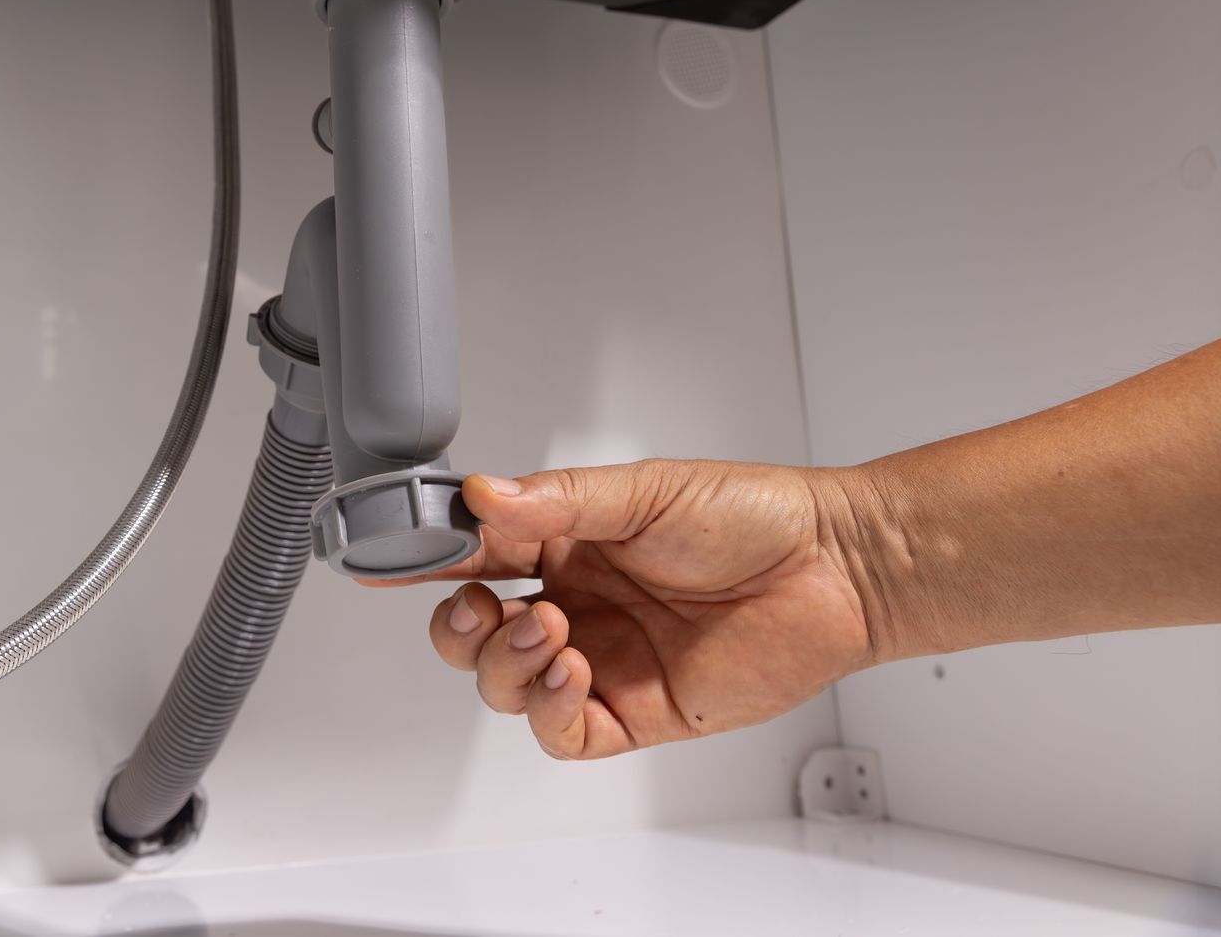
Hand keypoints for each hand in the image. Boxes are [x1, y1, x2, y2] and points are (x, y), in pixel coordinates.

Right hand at [380, 461, 878, 759]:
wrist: (835, 569)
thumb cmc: (754, 518)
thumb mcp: (645, 490)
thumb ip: (557, 500)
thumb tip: (480, 497)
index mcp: (565, 541)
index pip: (473, 553)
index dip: (424, 559)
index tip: (385, 557)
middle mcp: (574, 601)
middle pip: (472, 632)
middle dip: (456, 625)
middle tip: (482, 605)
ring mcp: (600, 660)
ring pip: (506, 685)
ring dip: (507, 662)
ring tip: (548, 629)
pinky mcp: (633, 711)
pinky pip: (561, 731)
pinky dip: (548, 708)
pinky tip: (570, 672)